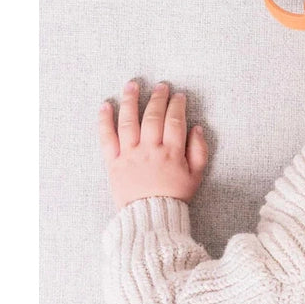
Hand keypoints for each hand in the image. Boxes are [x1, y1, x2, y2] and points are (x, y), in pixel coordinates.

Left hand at [99, 80, 208, 209]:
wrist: (150, 218)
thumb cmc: (175, 197)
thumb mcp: (196, 176)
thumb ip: (199, 151)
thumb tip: (197, 128)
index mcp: (171, 153)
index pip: (175, 121)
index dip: (177, 105)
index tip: (179, 96)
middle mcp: (149, 150)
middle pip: (153, 117)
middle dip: (158, 98)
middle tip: (161, 86)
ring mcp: (129, 155)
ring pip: (129, 122)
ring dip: (131, 101)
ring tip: (132, 85)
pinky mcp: (113, 162)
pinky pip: (107, 138)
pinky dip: (105, 121)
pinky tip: (106, 105)